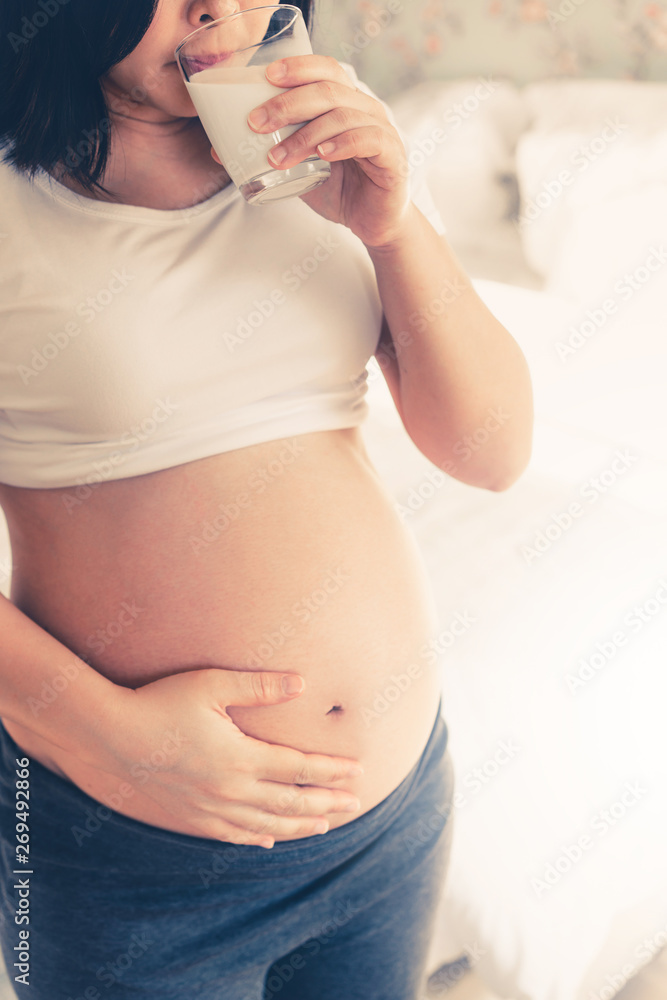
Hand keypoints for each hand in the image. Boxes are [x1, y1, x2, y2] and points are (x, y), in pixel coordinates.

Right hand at [99, 668, 363, 846]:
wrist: (108, 738)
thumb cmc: (160, 702)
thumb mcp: (211, 685)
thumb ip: (260, 687)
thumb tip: (303, 682)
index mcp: (241, 758)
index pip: (299, 768)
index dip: (332, 771)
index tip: (358, 772)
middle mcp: (231, 791)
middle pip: (290, 802)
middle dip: (326, 803)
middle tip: (354, 804)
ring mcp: (210, 811)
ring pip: (267, 826)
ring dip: (299, 826)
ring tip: (323, 825)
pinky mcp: (190, 820)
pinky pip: (233, 836)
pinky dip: (258, 839)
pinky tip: (270, 840)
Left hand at [212, 55, 411, 248]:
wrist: (373, 223)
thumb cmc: (338, 189)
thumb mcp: (298, 168)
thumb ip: (270, 152)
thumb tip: (219, 150)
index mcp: (345, 102)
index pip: (325, 69)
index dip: (298, 66)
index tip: (265, 75)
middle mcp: (366, 109)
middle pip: (328, 89)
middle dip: (287, 103)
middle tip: (255, 123)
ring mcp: (382, 130)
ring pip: (342, 116)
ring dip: (304, 135)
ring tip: (276, 157)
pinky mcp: (392, 157)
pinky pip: (368, 140)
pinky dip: (342, 144)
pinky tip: (322, 155)